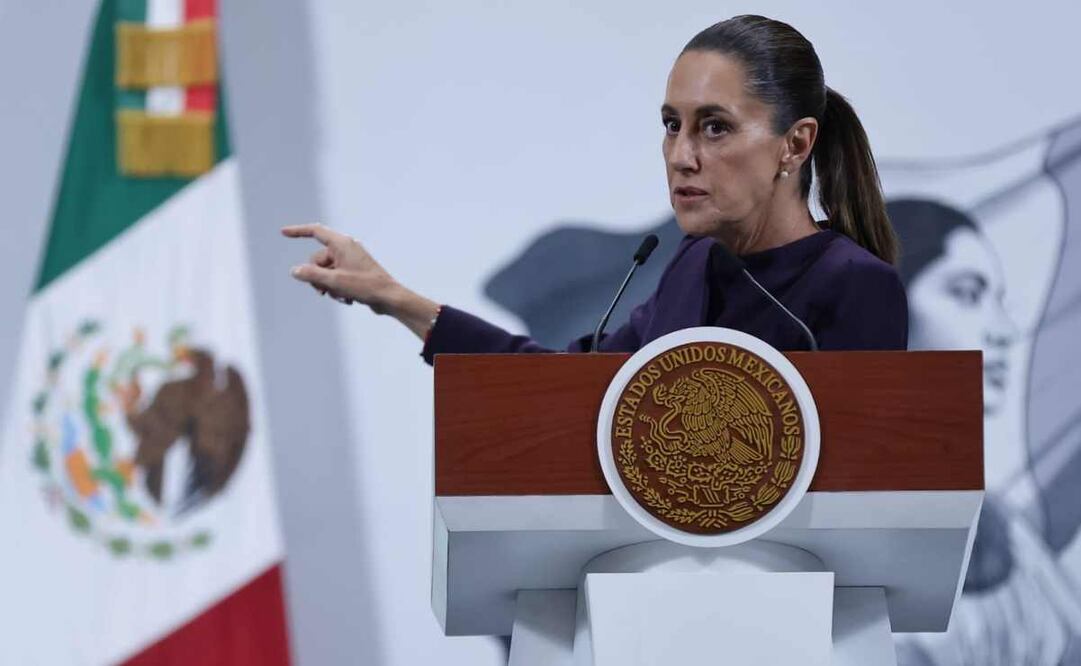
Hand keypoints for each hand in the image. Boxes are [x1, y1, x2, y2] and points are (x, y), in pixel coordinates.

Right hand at [282, 224, 440, 338]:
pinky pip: (336, 278)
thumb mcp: (334, 281)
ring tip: (341, 297)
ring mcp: (350, 260)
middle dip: (317, 277)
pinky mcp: (354, 272)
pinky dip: (337, 289)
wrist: (389, 298)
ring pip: (326, 272)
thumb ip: (312, 275)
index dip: (298, 231)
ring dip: (328, 286)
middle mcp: (346, 248)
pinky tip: (347, 300)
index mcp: (342, 243)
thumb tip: (295, 271)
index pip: (315, 231)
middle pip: (317, 259)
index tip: (283, 232)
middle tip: (322, 291)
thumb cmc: (365, 286)